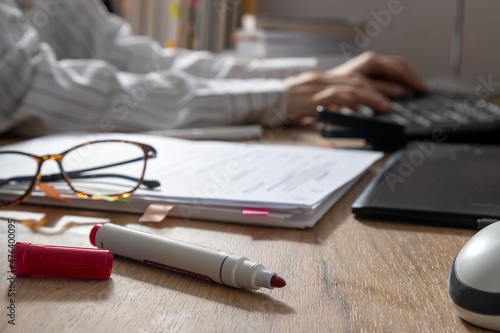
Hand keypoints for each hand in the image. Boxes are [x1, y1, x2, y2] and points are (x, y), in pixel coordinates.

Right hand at [283, 51, 426, 123]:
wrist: (262, 101)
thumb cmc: (284, 105)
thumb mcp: (308, 104)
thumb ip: (326, 107)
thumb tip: (343, 115)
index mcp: (324, 80)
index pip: (355, 79)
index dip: (375, 87)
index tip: (390, 96)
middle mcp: (323, 79)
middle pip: (358, 80)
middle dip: (379, 90)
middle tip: (396, 101)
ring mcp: (316, 87)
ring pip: (350, 87)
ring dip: (370, 97)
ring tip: (385, 107)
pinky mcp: (309, 98)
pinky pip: (333, 96)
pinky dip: (347, 102)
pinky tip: (358, 109)